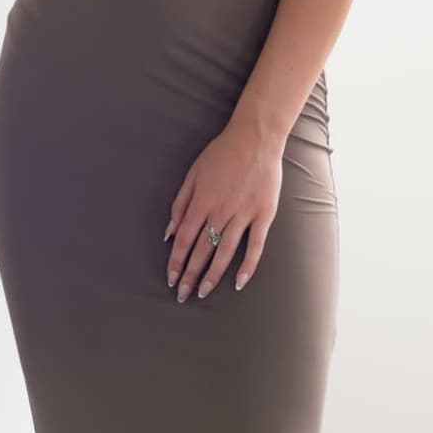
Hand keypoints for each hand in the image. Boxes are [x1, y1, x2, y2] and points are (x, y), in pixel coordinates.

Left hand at [163, 126, 283, 299]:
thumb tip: (168, 231)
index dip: (176, 262)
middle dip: (189, 275)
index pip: (183, 240)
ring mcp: (243, 215)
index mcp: (201, 202)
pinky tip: (239, 282)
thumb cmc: (222, 153)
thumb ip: (180, 204)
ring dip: (212, 275)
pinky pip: (255, 246)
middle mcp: (220, 212)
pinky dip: (247, 266)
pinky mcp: (264, 215)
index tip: (171, 278)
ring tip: (203, 292)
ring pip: (224, 252)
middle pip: (201, 251)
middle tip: (182, 294)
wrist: (256, 138)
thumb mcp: (193, 174)